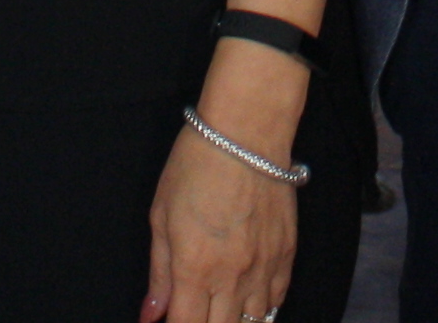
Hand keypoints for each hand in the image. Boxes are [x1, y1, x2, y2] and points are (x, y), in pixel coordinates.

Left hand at [143, 120, 297, 322]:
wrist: (247, 133)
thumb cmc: (196, 166)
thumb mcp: (161, 217)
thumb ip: (159, 273)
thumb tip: (151, 314)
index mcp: (194, 269)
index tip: (171, 318)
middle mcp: (232, 277)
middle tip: (195, 310)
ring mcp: (264, 268)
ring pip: (253, 322)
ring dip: (233, 320)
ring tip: (220, 308)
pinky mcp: (287, 254)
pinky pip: (277, 299)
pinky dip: (262, 307)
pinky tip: (247, 299)